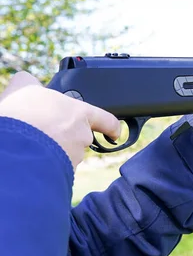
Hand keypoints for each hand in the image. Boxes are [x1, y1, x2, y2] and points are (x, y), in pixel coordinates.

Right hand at [0, 71, 120, 169]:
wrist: (15, 150)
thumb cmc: (22, 116)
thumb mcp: (23, 89)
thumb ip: (29, 82)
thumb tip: (27, 80)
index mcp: (79, 114)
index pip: (107, 120)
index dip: (111, 127)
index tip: (114, 133)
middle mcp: (81, 137)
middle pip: (80, 138)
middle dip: (66, 138)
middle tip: (45, 133)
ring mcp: (73, 158)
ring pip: (67, 155)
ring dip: (54, 151)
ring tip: (31, 145)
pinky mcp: (62, 175)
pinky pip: (56, 169)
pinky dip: (45, 165)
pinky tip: (30, 158)